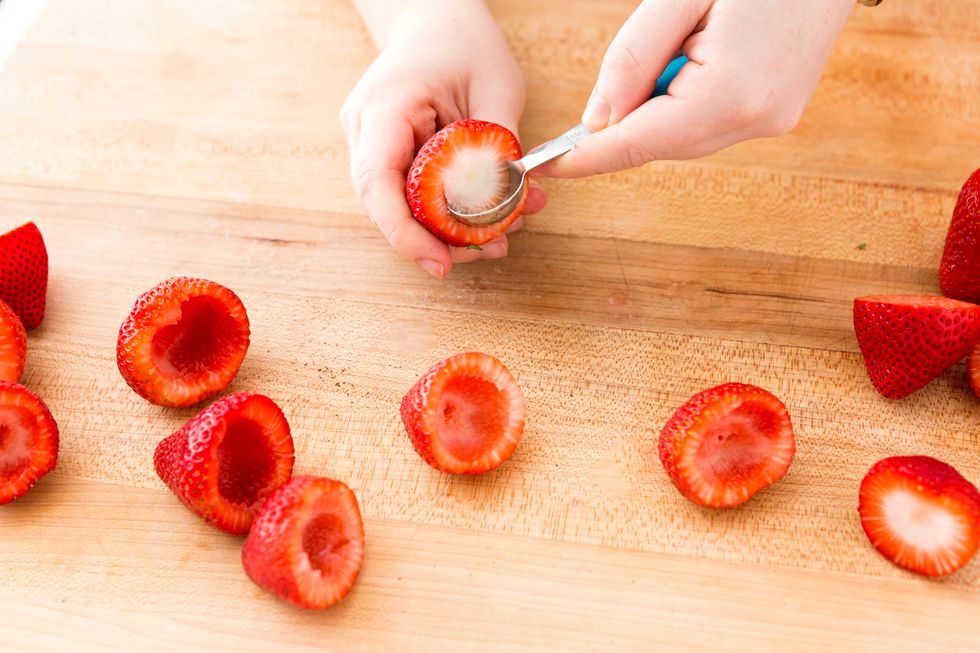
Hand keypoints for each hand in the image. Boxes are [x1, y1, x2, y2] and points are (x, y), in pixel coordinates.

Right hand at [341, 0, 545, 277]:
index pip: (378, 183)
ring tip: (499, 239)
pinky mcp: (388, 154)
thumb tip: (509, 206)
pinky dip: (445, 214)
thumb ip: (498, 148)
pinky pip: (411, 196)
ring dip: (446, 231)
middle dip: (436, 240)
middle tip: (489, 251)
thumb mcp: (497, 88)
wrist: (437, 20)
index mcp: (386, 106)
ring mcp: (372, 143)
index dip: (405, 233)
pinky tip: (487, 220)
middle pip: (385, 206)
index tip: (441, 262)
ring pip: (399, 207)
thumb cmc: (465, 44)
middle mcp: (366, 129)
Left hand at [538, 0, 853, 176]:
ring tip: (679, 47)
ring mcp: (773, 121)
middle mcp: (755, 120)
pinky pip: (708, 126)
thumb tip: (596, 120)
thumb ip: (632, 59)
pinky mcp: (779, 114)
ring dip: (656, 110)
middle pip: (659, 146)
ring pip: (682, 139)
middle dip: (622, 125)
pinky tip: (694, 60)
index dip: (586, 157)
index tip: (546, 164)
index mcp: (730, 94)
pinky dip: (682, 107)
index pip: (637, 145)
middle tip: (602, 94)